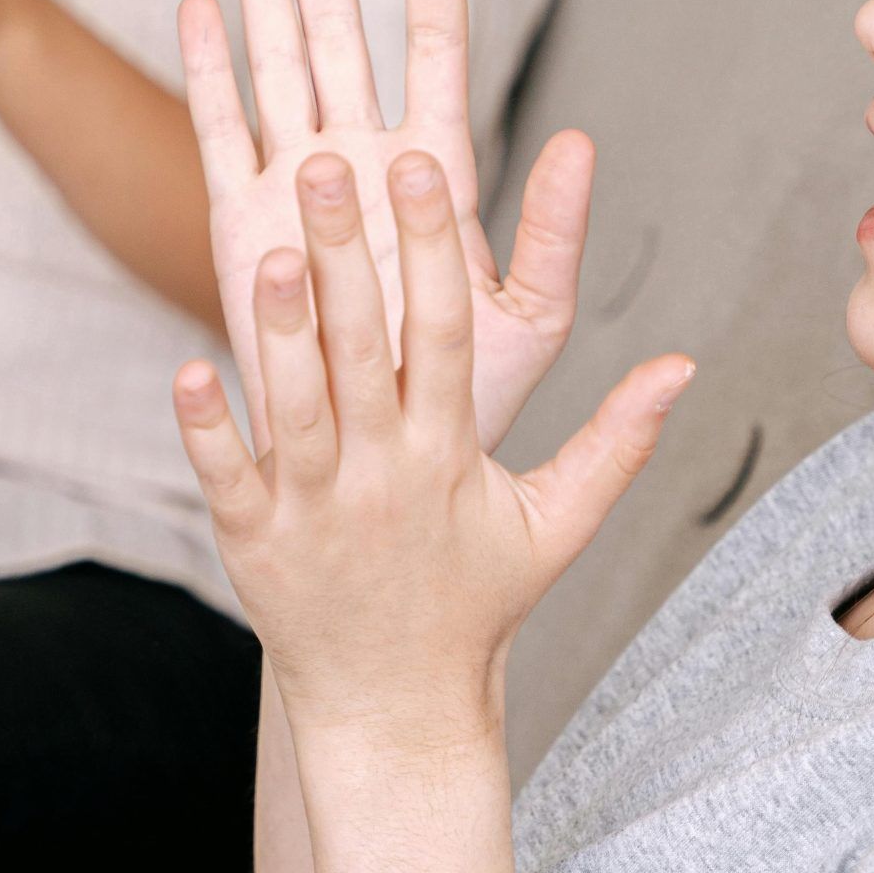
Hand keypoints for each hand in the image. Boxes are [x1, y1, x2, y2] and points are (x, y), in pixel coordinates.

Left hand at [174, 146, 691, 742]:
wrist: (397, 706)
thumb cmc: (476, 602)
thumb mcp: (558, 525)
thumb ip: (619, 441)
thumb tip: (685, 369)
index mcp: (450, 454)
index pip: (447, 334)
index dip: (435, 249)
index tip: (424, 166)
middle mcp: (382, 474)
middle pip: (365, 350)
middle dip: (347, 256)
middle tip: (328, 166)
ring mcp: (315, 509)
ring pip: (294, 407)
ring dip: (278, 331)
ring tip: (264, 250)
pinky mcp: (255, 543)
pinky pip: (227, 477)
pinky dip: (209, 429)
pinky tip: (188, 369)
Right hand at [182, 0, 594, 455]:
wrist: (383, 471)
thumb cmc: (464, 402)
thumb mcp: (533, 321)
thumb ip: (557, 236)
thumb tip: (585, 142)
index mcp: (435, 174)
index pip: (433, 50)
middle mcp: (361, 164)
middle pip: (340, 34)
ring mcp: (295, 189)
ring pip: (277, 65)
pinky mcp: (240, 228)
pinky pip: (221, 134)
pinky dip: (211, 72)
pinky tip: (201, 6)